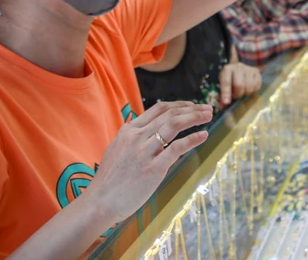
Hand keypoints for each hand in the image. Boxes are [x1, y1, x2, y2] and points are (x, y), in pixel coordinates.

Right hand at [86, 101, 211, 221]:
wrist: (99, 202)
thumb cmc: (109, 180)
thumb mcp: (118, 150)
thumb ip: (134, 139)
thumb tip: (150, 132)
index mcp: (128, 130)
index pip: (158, 109)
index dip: (178, 105)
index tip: (191, 106)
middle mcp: (137, 137)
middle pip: (170, 114)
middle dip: (192, 109)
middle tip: (207, 109)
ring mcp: (144, 152)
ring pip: (174, 125)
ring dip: (195, 118)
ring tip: (208, 116)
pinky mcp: (153, 168)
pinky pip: (177, 148)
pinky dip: (192, 139)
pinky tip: (203, 135)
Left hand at [219, 63, 261, 106]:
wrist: (239, 69)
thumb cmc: (230, 78)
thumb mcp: (223, 84)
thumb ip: (222, 94)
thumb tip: (223, 106)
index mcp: (227, 69)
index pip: (226, 82)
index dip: (226, 93)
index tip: (226, 102)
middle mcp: (238, 67)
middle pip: (239, 85)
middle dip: (237, 94)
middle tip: (236, 96)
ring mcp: (249, 69)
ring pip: (249, 87)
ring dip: (246, 93)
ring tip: (242, 91)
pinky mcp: (257, 72)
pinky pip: (257, 86)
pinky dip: (253, 90)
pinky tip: (249, 87)